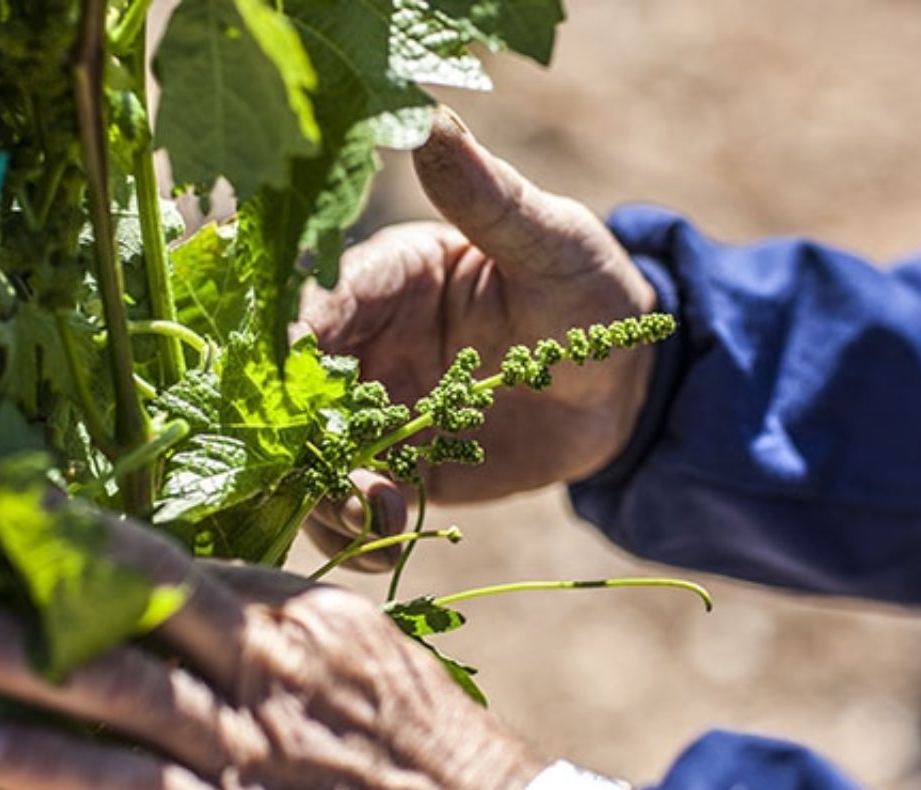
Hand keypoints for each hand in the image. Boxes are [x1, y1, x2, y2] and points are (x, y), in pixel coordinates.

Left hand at [0, 517, 542, 789]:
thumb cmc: (415, 737)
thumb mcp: (357, 650)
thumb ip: (278, 620)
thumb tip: (200, 592)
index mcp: (295, 618)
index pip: (182, 571)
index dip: (101, 548)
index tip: (36, 525)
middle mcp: (262, 666)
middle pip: (143, 601)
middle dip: (55, 570)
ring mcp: (242, 745)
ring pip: (119, 686)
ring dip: (24, 657)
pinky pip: (132, 789)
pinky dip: (58, 767)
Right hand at [301, 110, 657, 558]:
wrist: (622, 385)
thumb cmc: (589, 291)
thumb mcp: (551, 240)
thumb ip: (490, 198)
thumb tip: (433, 120)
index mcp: (387, 277)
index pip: (321, 307)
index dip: (299, 347)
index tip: (301, 387)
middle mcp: (366, 345)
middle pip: (298, 392)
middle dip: (299, 436)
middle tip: (334, 471)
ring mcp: (378, 412)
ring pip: (315, 456)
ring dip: (324, 491)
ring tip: (376, 513)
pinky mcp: (399, 467)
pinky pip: (354, 503)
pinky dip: (354, 528)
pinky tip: (387, 538)